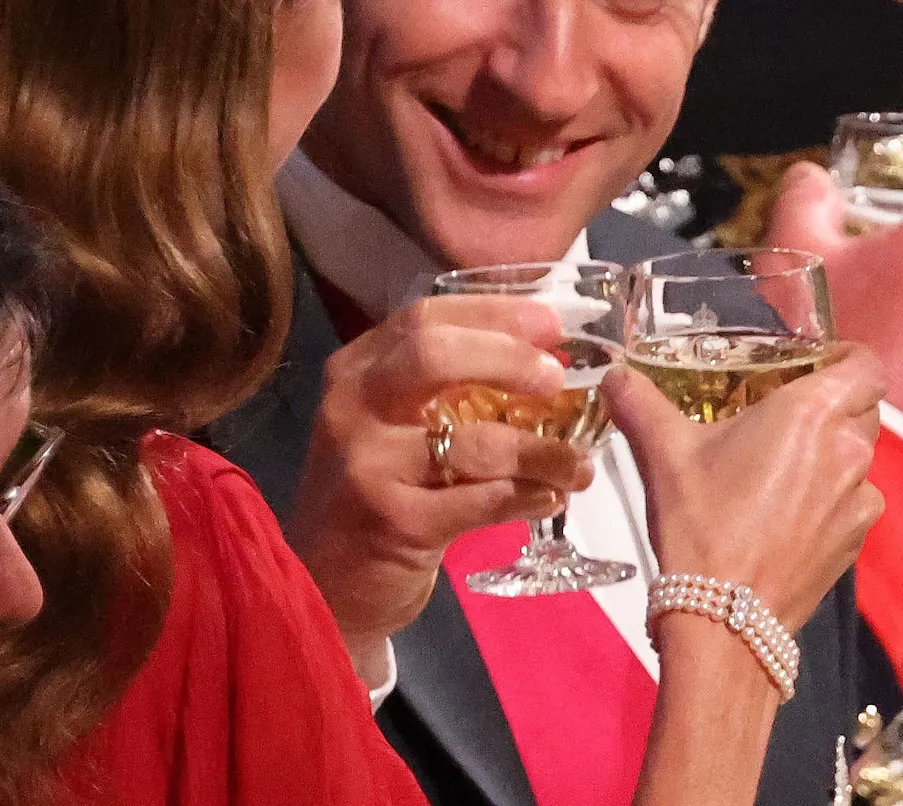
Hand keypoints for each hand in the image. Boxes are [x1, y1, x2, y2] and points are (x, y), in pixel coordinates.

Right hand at [286, 296, 593, 679]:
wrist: (324, 589)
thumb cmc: (375, 495)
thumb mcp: (390, 426)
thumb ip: (443, 389)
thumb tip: (545, 358)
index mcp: (356, 371)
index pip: (426, 317)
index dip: (495, 314)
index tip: (552, 323)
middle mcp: (353, 407)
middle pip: (435, 355)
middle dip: (510, 359)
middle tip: (559, 379)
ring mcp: (369, 464)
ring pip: (475, 441)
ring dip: (541, 451)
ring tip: (578, 464)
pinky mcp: (394, 520)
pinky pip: (482, 499)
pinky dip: (527, 496)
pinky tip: (551, 497)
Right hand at [605, 345, 885, 634]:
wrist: (724, 621)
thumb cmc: (701, 523)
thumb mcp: (663, 453)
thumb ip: (639, 402)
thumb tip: (616, 375)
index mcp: (813, 413)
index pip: (866, 366)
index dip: (849, 358)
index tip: (818, 362)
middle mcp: (850, 451)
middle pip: (862, 410)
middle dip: (833, 405)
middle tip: (785, 411)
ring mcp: (860, 501)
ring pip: (858, 459)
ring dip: (830, 455)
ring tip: (781, 468)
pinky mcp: (856, 543)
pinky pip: (852, 503)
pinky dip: (829, 498)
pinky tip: (786, 513)